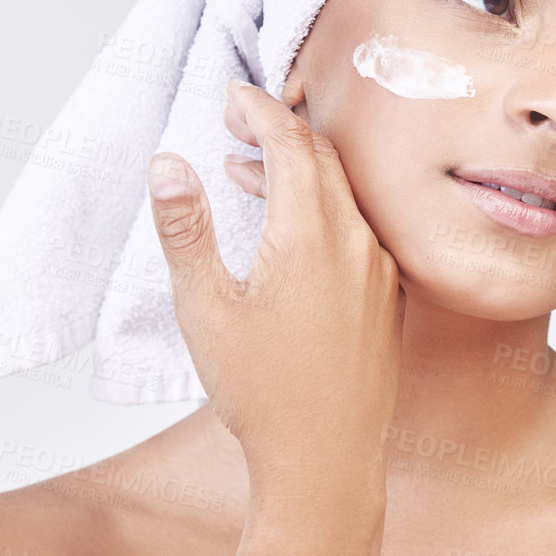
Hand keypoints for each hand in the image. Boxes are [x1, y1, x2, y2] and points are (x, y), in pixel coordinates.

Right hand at [145, 81, 404, 506]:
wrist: (327, 461)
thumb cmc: (263, 392)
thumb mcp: (205, 309)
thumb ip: (187, 230)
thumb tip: (169, 163)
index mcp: (313, 233)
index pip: (292, 143)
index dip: (260, 110)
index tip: (232, 95)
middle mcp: (358, 241)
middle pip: (323, 159)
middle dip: (277, 130)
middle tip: (232, 122)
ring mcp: (379, 269)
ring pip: (341, 194)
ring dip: (295, 171)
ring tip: (240, 172)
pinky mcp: (386, 296)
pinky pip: (356, 228)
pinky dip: (319, 208)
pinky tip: (285, 230)